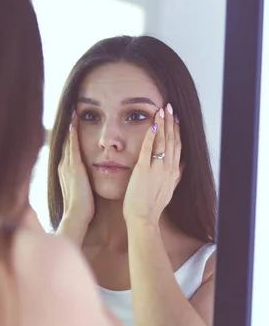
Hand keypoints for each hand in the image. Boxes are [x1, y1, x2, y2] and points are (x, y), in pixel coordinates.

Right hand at [57, 111, 94, 234]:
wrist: (77, 215)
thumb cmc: (82, 207)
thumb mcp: (81, 190)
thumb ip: (83, 181)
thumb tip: (87, 177)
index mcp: (65, 170)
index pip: (67, 149)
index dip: (68, 136)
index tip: (72, 124)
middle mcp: (63, 165)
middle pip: (64, 141)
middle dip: (67, 127)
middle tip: (70, 111)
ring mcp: (67, 165)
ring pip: (67, 140)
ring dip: (70, 125)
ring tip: (72, 111)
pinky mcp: (73, 166)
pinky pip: (72, 144)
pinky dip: (73, 132)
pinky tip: (75, 121)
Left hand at [123, 103, 181, 224]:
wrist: (144, 218)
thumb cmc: (152, 206)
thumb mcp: (170, 189)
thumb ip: (175, 175)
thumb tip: (182, 165)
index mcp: (174, 172)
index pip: (178, 146)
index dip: (177, 131)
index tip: (176, 118)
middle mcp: (169, 168)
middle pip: (172, 140)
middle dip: (171, 122)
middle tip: (169, 107)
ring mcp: (157, 169)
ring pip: (162, 141)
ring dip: (162, 124)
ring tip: (161, 110)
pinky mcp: (144, 170)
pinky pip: (148, 149)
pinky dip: (151, 135)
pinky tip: (152, 124)